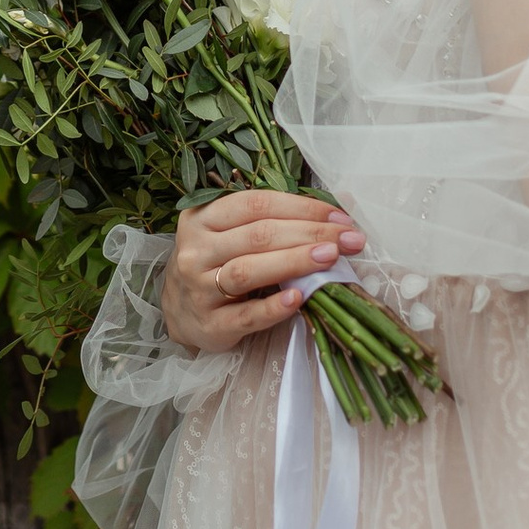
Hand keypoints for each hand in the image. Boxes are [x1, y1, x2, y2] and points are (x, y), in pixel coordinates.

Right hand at [161, 190, 366, 353]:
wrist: (179, 312)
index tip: (341, 217)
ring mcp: (199, 288)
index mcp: (203, 218)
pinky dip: (273, 307)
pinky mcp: (210, 324)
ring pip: (248, 270)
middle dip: (309, 233)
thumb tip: (339, 211)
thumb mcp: (231, 235)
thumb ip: (273, 221)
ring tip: (331, 258)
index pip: (256, 204)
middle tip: (348, 239)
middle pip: (257, 235)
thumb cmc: (215, 265)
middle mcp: (196, 250)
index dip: (301, 208)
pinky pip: (245, 315)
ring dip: (293, 262)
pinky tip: (299, 299)